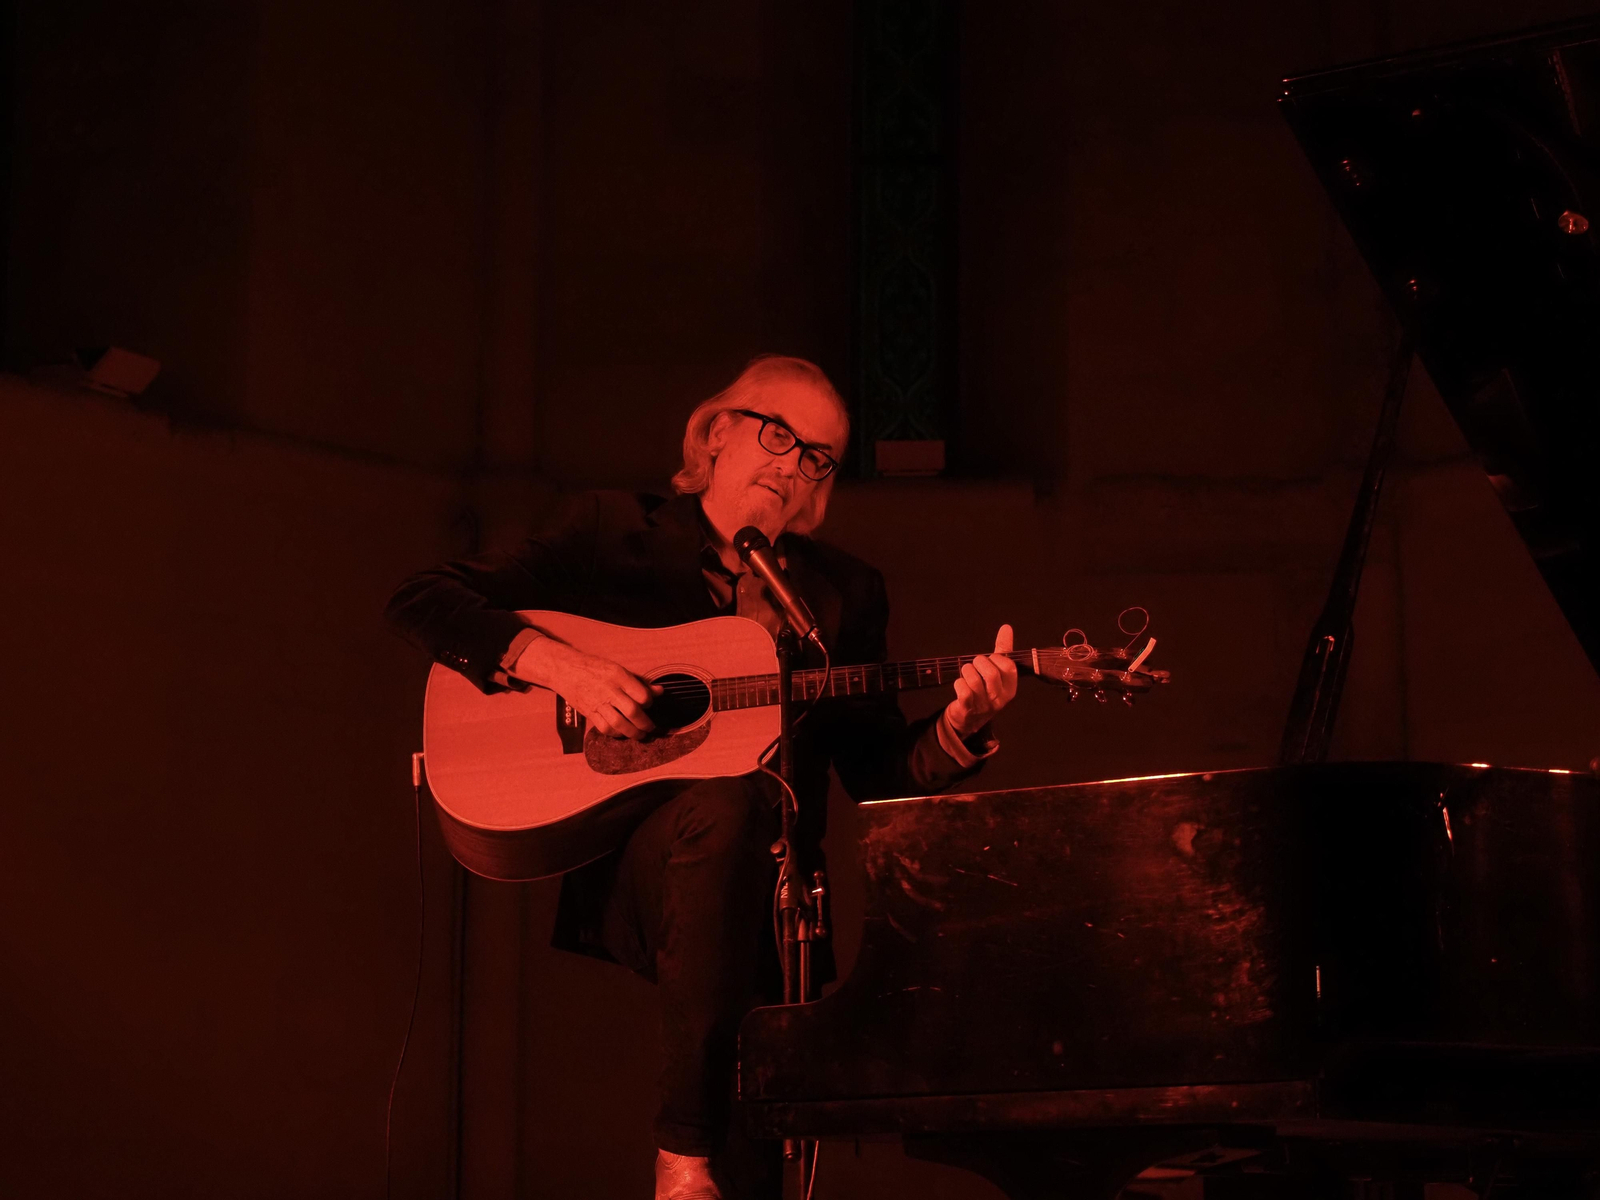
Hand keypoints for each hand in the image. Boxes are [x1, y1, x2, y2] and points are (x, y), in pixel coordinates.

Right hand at [511, 637, 661, 739]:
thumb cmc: (595, 668)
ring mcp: (598, 703)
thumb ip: (639, 682)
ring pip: (619, 724)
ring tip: (640, 735)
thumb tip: (660, 691)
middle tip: (650, 728)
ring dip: (633, 733)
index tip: (650, 705)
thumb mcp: (619, 669)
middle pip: (632, 712)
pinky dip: (616, 734)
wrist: (567, 670)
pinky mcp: (589, 713)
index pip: (642, 695)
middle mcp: (609, 690)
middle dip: (645, 724)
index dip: (649, 703)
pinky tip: (622, 732)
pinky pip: (605, 729)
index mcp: (619, 676)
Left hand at [944, 624, 1018, 738]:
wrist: (969, 719)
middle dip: (979, 662)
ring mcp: (984, 704)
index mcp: (1010, 688)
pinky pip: (963, 690)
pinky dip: (959, 683)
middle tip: (975, 664)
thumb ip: (1002, 650)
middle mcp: (999, 698)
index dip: (996, 658)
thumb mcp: (997, 672)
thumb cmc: (985, 690)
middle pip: (991, 673)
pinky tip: (960, 684)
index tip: (990, 659)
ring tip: (966, 672)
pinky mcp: (968, 708)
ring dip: (966, 670)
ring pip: (974, 680)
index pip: (1009, 667)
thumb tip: (1006, 627)